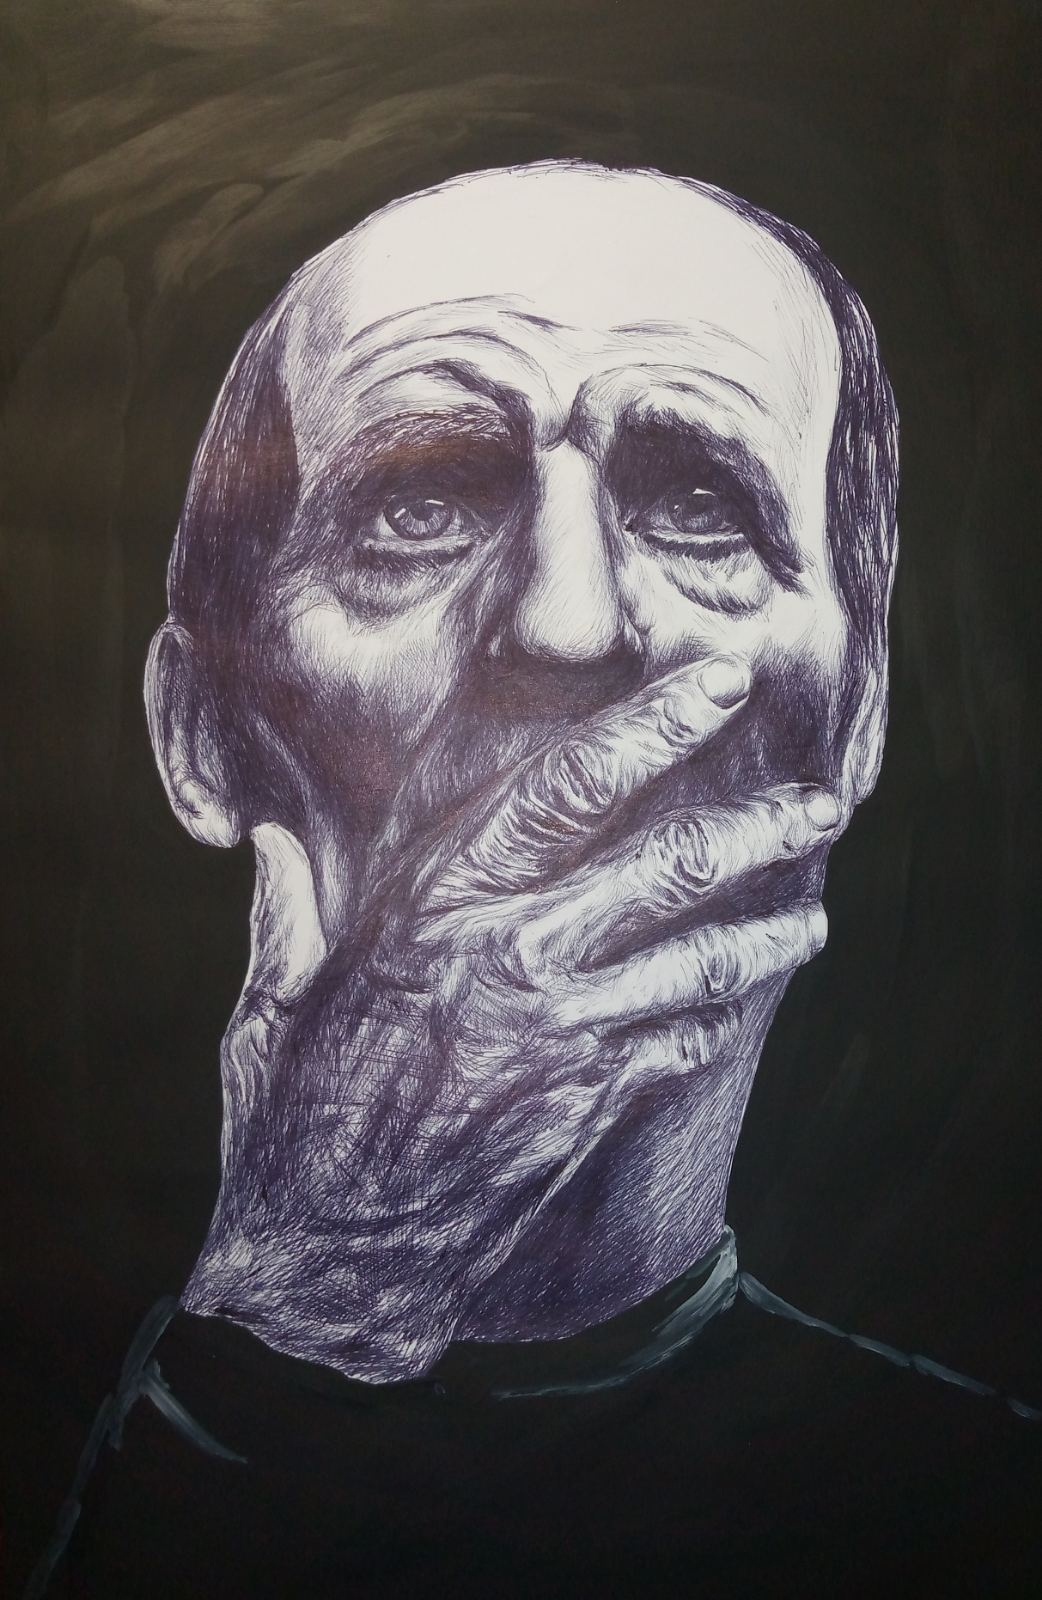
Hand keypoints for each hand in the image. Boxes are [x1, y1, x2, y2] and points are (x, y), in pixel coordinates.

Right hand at [192, 657, 839, 1379]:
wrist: (333, 1251)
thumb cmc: (292, 1113)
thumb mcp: (279, 994)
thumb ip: (292, 906)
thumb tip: (266, 837)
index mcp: (438, 908)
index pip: (568, 789)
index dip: (655, 725)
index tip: (722, 685)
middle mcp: (514, 959)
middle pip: (668, 867)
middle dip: (759, 827)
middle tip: (823, 804)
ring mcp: (563, 1037)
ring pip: (700, 963)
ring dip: (769, 934)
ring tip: (813, 917)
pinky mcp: (588, 1106)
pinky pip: (676, 1049)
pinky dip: (708, 1026)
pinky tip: (731, 1014)